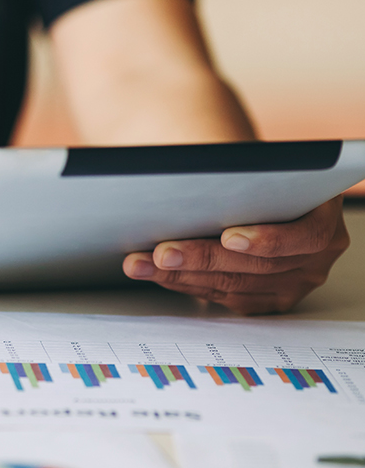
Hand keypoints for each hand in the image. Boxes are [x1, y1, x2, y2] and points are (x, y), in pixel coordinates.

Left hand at [122, 196, 348, 313]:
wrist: (260, 192)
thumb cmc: (257, 176)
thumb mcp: (262, 168)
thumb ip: (241, 177)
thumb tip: (188, 177)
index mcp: (325, 215)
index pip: (304, 236)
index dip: (267, 239)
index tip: (228, 236)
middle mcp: (317, 255)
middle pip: (257, 266)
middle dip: (202, 258)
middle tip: (160, 252)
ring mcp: (295, 282)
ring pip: (234, 286)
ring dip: (181, 275)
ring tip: (142, 263)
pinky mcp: (268, 299)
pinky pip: (224, 298)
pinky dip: (186, 283)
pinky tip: (158, 273)